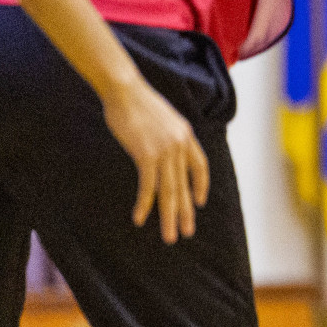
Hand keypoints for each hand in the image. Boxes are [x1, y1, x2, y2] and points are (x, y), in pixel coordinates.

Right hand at [100, 76, 209, 243]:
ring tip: (170, 236)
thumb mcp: (162, 120)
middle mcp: (180, 145)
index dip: (200, 185)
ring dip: (169, 216)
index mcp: (186, 136)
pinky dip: (145, 204)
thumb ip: (167, 137)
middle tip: (186, 232)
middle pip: (185, 185)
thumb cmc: (138, 105)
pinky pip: (148, 186)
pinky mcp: (147, 155)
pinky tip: (140, 218)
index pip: (200, 166)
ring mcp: (165, 150)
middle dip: (186, 211)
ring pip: (170, 191)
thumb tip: (163, 151)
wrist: (125, 91)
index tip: (199, 202)